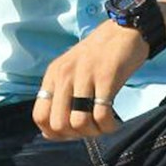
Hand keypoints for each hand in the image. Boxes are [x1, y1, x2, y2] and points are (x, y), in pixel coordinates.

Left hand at [33, 20, 147, 139]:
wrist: (125, 29)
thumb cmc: (100, 55)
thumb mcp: (72, 70)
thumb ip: (61, 94)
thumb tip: (54, 131)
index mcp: (53, 75)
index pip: (39, 116)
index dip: (54, 133)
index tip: (72, 132)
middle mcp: (65, 75)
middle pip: (58, 124)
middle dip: (76, 135)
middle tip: (91, 129)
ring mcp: (85, 75)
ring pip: (79, 122)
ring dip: (94, 132)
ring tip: (104, 125)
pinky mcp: (106, 77)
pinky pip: (101, 115)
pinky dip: (109, 126)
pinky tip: (115, 122)